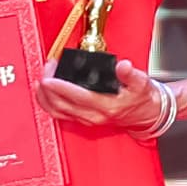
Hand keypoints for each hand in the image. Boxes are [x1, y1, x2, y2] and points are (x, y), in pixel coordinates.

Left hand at [36, 60, 164, 133]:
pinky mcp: (84, 120)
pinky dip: (49, 104)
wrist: (147, 115)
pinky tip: (44, 94)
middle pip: (62, 105)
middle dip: (49, 88)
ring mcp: (87, 120)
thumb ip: (130, 74)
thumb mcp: (142, 83)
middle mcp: (94, 116)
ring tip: (39, 82)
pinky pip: (60, 115)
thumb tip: (123, 66)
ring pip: (58, 112)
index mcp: (107, 106)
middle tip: (45, 71)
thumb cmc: (142, 98)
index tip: (49, 76)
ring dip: (45, 98)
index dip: (61, 87)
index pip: (78, 97)